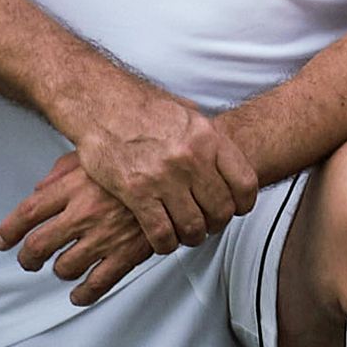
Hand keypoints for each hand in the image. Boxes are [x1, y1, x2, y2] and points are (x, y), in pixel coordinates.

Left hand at [0, 158, 176, 303]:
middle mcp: (83, 213)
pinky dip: (83, 294)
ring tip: (61, 267)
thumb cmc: (136, 159)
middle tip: (28, 260)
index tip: (2, 241)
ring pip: (65, 267)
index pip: (27, 213)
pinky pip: (98, 284)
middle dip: (27, 257)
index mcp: (73, 187)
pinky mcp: (128, 253)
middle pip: (39, 245)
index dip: (9, 231)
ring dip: (58, 270)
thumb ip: (62, 171)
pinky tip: (78, 295)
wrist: (181, 170)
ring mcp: (105, 236)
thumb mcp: (95, 154)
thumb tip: (38, 189)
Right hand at [57, 79, 246, 254]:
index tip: (236, 208)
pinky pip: (161, 232)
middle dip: (216, 223)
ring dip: (192, 237)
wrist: (101, 103)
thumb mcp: (186, 112)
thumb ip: (207, 135)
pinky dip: (165, 243)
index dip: (243, 203)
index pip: (245, 183)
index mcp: (208, 138)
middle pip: (220, 209)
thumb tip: (223, 150)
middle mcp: (191, 158)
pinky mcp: (136, 192)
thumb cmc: (141, 106)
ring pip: (193, 226)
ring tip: (186, 234)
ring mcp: (164, 177)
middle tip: (208, 225)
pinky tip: (163, 240)